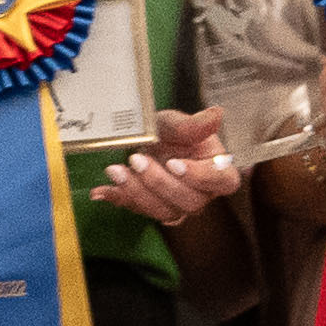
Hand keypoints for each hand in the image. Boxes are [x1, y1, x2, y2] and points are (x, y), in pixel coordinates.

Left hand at [88, 106, 240, 224]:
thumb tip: (217, 114)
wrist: (146, 140)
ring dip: (138, 192)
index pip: (222, 181)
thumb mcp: (175, 123)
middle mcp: (202, 193)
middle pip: (190, 201)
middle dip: (160, 182)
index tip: (175, 163)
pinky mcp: (155, 210)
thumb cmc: (168, 133)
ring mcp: (179, 205)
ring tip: (116, 171)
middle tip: (137, 160)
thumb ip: (193, 124)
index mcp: (217, 169)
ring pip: (165, 211)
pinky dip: (119, 198)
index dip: (201, 177)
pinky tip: (102, 190)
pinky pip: (139, 210)